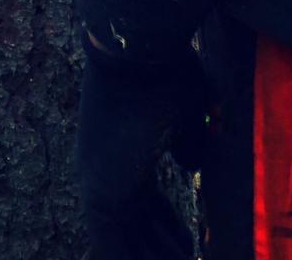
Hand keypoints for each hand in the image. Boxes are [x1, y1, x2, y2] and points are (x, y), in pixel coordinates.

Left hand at [76, 35, 205, 259]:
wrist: (139, 52)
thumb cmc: (166, 73)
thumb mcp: (187, 114)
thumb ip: (189, 143)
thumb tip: (191, 165)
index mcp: (126, 151)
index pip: (147, 203)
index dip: (169, 229)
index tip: (190, 247)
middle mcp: (108, 169)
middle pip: (137, 227)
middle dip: (160, 250)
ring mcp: (100, 180)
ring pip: (124, 241)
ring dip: (152, 256)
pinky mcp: (100, 191)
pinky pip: (111, 248)